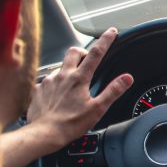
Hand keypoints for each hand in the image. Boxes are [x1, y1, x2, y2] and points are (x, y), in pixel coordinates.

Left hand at [26, 28, 133, 147]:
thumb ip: (113, 91)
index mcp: (79, 79)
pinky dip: (55, 83)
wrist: (43, 134)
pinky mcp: (39, 89)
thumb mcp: (97, 109)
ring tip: (73, 81)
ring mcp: (49, 81)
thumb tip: (126, 78)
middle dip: (83, 50)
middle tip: (88, 58)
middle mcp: (63, 75)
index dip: (105, 40)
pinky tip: (58, 94)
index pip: (96, 53)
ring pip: (60, 66)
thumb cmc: (69, 124)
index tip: (111, 32)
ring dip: (69, 68)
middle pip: (73, 52)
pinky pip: (48, 80)